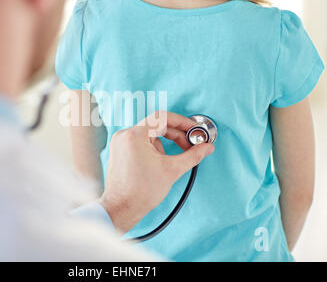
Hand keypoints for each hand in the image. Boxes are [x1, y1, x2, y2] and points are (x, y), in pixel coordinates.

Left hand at [100, 111, 214, 232]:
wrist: (122, 209)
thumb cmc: (140, 192)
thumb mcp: (172, 170)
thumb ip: (192, 155)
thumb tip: (206, 147)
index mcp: (135, 135)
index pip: (162, 118)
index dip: (182, 122)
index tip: (194, 129)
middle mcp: (124, 135)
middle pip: (156, 125)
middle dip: (175, 136)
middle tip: (190, 145)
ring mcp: (120, 143)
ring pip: (149, 136)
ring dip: (163, 146)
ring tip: (167, 164)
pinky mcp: (119, 151)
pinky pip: (140, 143)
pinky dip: (152, 150)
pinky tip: (157, 165)